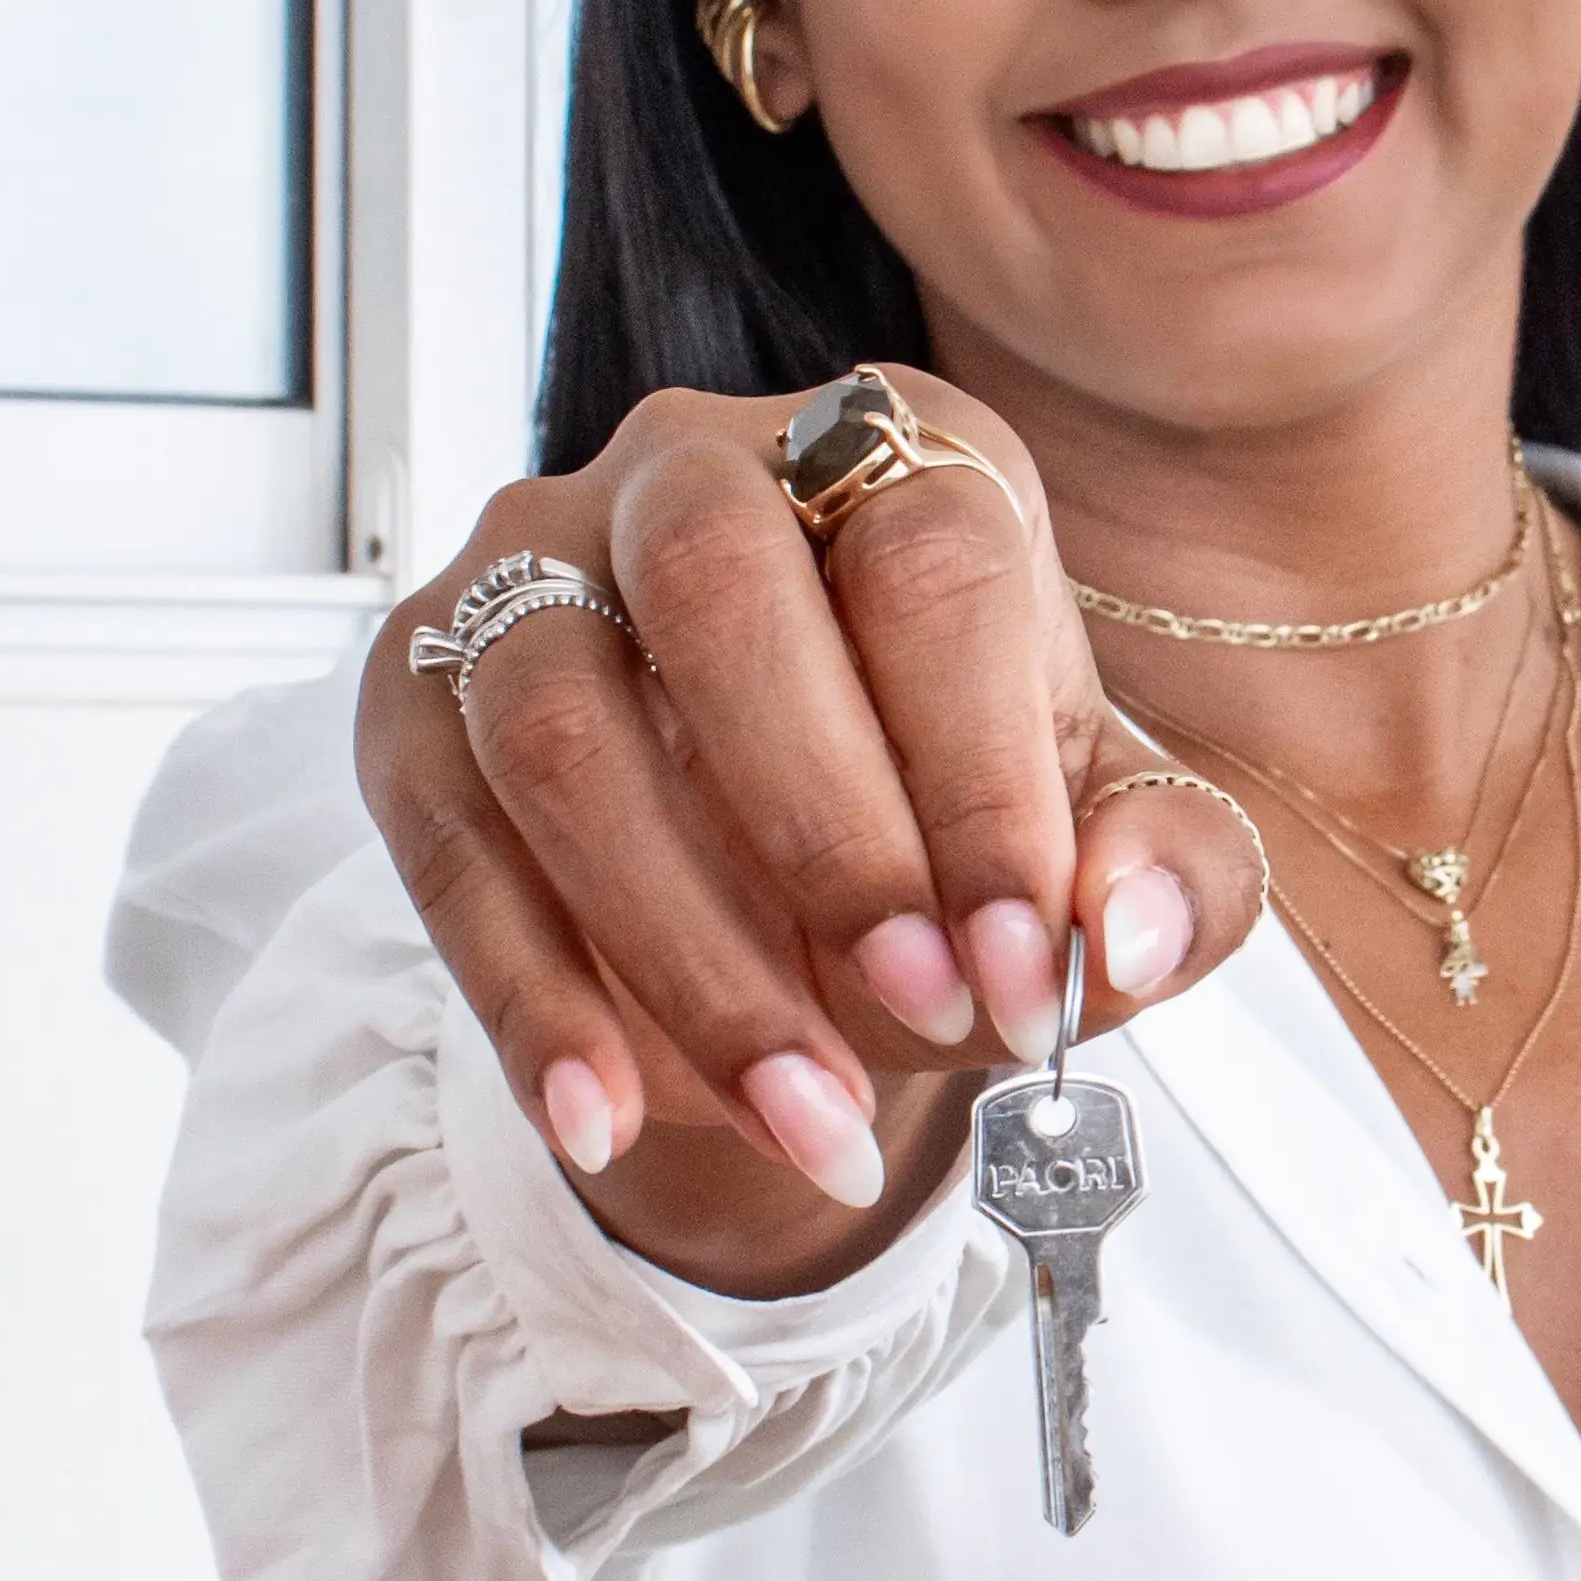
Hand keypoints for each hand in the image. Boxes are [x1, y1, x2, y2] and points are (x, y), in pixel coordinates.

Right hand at [357, 369, 1268, 1289]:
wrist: (793, 887)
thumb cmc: (955, 828)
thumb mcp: (1099, 852)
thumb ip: (1166, 876)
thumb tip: (1128, 932)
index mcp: (902, 457)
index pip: (932, 568)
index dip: (981, 780)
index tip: (1026, 969)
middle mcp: (695, 470)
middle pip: (716, 587)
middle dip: (827, 833)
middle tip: (921, 1019)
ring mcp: (532, 567)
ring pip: (557, 722)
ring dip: (684, 951)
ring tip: (803, 1118)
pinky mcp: (414, 690)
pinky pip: (441, 837)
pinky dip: (527, 1002)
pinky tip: (607, 1122)